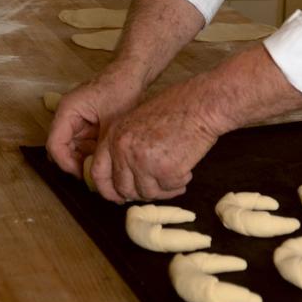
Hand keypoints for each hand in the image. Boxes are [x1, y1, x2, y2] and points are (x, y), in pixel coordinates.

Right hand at [46, 65, 143, 180]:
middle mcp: (68, 115)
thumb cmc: (121, 89)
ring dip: (86, 158)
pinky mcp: (88, 122)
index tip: (82, 174)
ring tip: (103, 167)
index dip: (66, 163)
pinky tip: (107, 156)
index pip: (55, 145)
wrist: (134, 72)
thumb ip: (101, 147)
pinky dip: (94, 151)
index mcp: (67, 111)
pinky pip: (86, 142)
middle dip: (77, 163)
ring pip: (75, 148)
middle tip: (94, 175)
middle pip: (63, 148)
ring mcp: (78, 119)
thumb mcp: (111, 122)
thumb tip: (96, 172)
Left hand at [90, 79, 217, 203]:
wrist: (201, 104)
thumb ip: (127, 144)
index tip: (118, 196)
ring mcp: (143, 162)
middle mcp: (124, 150)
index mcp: (114, 135)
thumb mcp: (140, 120)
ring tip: (176, 174)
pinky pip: (169, 189)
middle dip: (140, 192)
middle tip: (156, 186)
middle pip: (124, 188)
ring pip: (148, 192)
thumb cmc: (178, 106)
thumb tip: (126, 175)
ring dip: (162, 188)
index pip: (99, 173)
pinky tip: (187, 170)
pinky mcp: (165, 171)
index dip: (108, 189)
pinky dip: (179, 183)